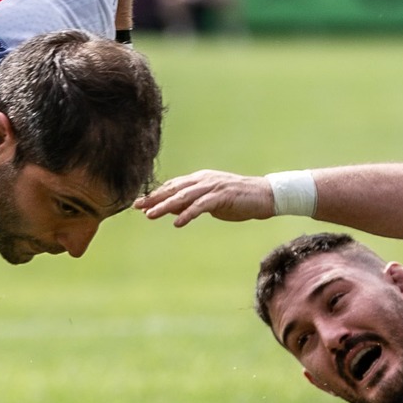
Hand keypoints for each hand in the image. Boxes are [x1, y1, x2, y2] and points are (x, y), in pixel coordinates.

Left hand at [136, 170, 275, 226]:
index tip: (139, 203)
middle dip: (154, 198)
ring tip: (151, 215)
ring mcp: (213, 186)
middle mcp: (204, 180)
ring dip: (165, 206)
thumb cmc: (238, 200)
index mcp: (200, 179)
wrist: (265, 196)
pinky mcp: (222, 196)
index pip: (173, 185)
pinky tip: (177, 222)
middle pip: (174, 189)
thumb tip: (172, 209)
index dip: (156, 194)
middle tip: (137, 207)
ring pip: (183, 196)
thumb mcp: (211, 202)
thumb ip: (192, 203)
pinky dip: (188, 214)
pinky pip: (201, 206)